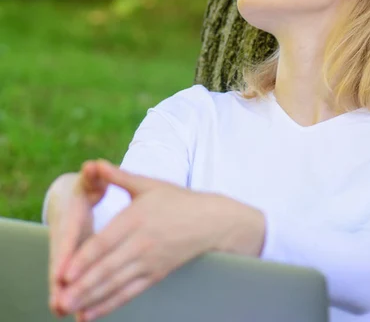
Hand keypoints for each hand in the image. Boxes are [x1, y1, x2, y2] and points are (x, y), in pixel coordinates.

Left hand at [54, 160, 224, 321]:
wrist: (210, 221)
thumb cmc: (176, 199)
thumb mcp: (147, 184)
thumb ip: (119, 176)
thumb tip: (95, 163)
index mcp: (137, 218)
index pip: (106, 242)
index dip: (85, 259)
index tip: (65, 273)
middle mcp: (142, 242)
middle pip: (108, 268)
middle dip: (83, 285)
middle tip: (60, 299)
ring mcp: (150, 261)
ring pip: (117, 283)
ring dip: (92, 298)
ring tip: (70, 308)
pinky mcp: (156, 274)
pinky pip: (130, 292)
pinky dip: (110, 304)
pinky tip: (91, 314)